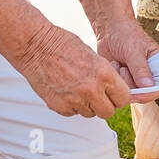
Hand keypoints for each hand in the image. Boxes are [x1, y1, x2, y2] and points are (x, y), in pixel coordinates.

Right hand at [14, 23, 131, 117]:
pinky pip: (72, 113)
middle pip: (108, 112)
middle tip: (98, 96)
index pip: (123, 98)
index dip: (119, 96)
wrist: (35, 46)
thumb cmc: (62, 45)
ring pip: (90, 113)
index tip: (114, 95)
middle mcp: (91, 89)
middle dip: (105, 105)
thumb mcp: (93, 55)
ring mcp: (74, 100)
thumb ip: (104, 75)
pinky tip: (66, 90)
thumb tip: (112, 89)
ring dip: (87, 105)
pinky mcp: (59, 106)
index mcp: (104, 74)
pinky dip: (71, 106)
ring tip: (78, 89)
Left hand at [97, 18, 158, 103]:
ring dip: (122, 80)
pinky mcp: (126, 80)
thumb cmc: (126, 34)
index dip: (152, 93)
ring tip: (119, 64)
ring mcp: (138, 79)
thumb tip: (148, 86)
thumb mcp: (134, 50)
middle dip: (132, 85)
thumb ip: (141, 69)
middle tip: (123, 69)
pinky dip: (116, 79)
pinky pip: (121, 89)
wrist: (110, 29)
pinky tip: (115, 66)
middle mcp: (152, 74)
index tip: (138, 92)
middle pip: (146, 93)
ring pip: (132, 92)